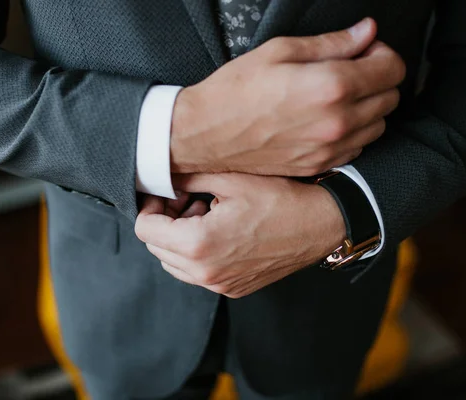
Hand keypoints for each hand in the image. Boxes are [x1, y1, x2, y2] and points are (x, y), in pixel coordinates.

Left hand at [135, 173, 345, 297]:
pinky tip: (219, 231)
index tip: (164, 193)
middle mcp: (205, 272)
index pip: (145, 230)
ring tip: (204, 214)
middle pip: (156, 248)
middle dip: (163, 221)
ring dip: (178, 239)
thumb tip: (163, 176)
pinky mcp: (232, 288)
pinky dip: (196, 254)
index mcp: (198, 244)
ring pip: (174, 263)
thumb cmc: (280, 199)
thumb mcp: (230, 179)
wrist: (320, 225)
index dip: (149, 207)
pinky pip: (197, 273)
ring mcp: (219, 284)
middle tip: (186, 199)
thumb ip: (187, 178)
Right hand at [170, 18, 405, 176]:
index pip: (392, 69)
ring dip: (368, 108)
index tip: (366, 52)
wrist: (206, 134)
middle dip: (379, 79)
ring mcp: (329, 148)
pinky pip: (357, 149)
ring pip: (378, 126)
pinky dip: (353, 133)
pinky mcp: (318, 165)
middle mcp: (337, 121)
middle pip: (391, 98)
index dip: (383, 54)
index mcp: (331, 86)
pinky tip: (328, 122)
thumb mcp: (279, 51)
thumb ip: (331, 43)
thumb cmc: (236, 90)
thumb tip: (367, 32)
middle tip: (352, 71)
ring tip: (338, 98)